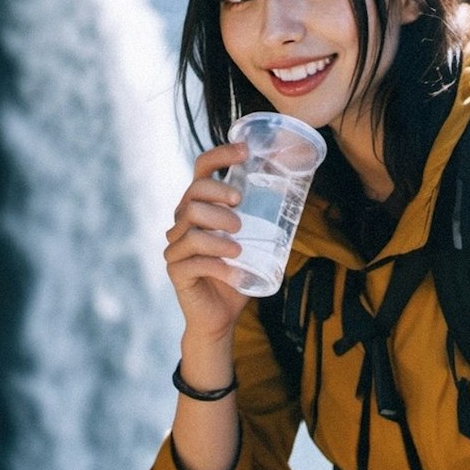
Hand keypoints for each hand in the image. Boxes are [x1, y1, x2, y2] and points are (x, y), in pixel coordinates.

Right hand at [164, 141, 249, 340]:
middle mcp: (181, 223)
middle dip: (218, 196)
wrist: (221, 318)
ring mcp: (175, 246)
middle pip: (193, 194)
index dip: (220, 156)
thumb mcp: (254, 244)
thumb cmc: (237, 277)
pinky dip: (218, 264)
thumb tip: (294, 194)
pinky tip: (234, 273)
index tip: (244, 151)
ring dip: (219, 235)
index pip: (201, 170)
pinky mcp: (175, 270)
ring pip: (192, 227)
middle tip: (241, 211)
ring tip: (240, 249)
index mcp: (199, 208)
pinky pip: (194, 259)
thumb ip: (262, 221)